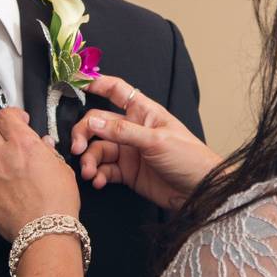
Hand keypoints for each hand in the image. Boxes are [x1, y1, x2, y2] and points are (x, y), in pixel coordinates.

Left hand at [0, 107, 80, 240]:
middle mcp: (2, 156)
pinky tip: (12, 195)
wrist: (46, 233)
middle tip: (3, 137)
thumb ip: (48, 152)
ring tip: (16, 176)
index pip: (4, 115)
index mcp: (22, 144)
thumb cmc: (59, 202)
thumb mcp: (62, 168)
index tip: (18, 120)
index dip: (11, 115)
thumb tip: (43, 145)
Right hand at [70, 75, 221, 209]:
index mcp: (142, 112)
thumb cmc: (188, 157)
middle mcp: (132, 128)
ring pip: (98, 149)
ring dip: (90, 160)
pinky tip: (99, 182)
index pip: (115, 90)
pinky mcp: (128, 172)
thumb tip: (92, 122)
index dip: (96, 84)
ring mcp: (129, 151)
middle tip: (77, 149)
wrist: (200, 192)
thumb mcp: (155, 141)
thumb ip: (122, 131)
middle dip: (84, 134)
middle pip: (98, 123)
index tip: (76, 85)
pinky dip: (98, 175)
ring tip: (90, 173)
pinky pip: (105, 170)